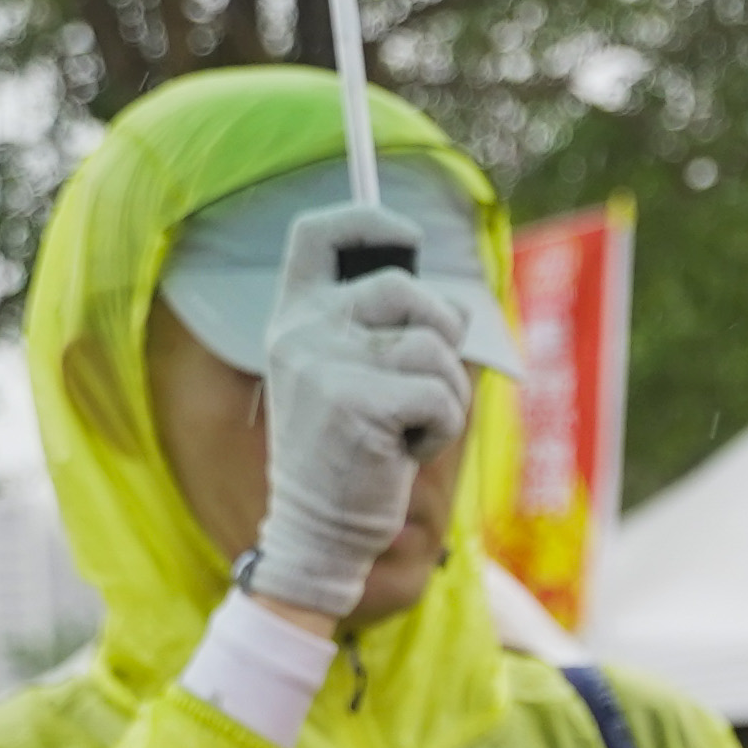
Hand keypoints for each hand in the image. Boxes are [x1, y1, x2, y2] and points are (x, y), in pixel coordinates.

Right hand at [246, 201, 477, 621]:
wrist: (319, 527)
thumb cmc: (352, 448)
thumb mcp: (351, 375)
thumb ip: (383, 329)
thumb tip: (454, 301)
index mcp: (294, 315)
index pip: (320, 234)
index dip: (369, 220)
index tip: (405, 237)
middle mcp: (302, 331)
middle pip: (404, 289)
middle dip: (441, 330)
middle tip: (426, 377)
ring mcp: (324, 364)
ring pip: (434, 346)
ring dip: (444, 392)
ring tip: (407, 425)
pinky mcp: (356, 404)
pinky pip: (440, 393)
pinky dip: (441, 427)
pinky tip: (405, 450)